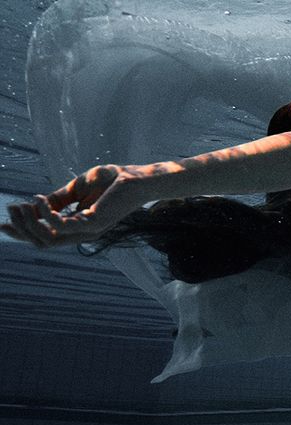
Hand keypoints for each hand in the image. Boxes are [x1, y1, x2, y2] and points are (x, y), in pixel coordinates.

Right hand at [1, 164, 142, 247]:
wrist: (137, 176)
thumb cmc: (111, 181)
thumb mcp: (76, 189)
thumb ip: (58, 199)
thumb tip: (35, 204)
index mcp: (78, 227)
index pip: (46, 237)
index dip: (23, 232)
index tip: (2, 224)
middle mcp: (83, 233)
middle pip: (44, 242)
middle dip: (22, 228)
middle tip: (9, 209)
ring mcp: (89, 230)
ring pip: (50, 238)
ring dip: (30, 222)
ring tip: (21, 204)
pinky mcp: (96, 222)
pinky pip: (63, 225)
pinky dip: (46, 213)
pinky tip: (38, 198)